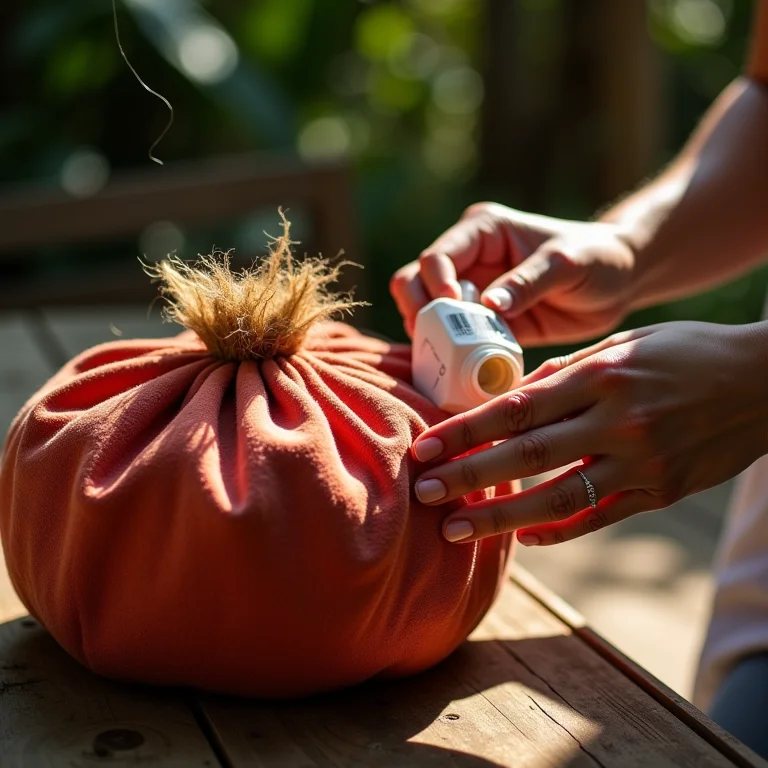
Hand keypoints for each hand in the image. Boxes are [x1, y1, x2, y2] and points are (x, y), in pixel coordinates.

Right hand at [389, 202, 636, 344]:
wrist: (619, 284)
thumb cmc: (596, 258)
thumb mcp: (566, 264)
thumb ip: (528, 282)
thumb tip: (488, 305)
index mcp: (482, 233)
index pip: (437, 256)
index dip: (435, 283)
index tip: (454, 307)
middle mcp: (468, 261)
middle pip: (413, 282)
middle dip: (419, 311)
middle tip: (438, 338)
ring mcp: (471, 294)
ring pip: (425, 313)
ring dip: (431, 336)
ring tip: (453, 356)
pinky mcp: (482, 324)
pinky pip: (453, 341)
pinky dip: (451, 355)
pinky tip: (465, 368)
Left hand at [410, 321, 767, 545]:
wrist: (764, 381)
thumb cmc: (685, 351)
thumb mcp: (624, 343)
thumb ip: (565, 372)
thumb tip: (510, 396)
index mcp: (602, 375)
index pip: (516, 408)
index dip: (464, 431)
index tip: (424, 448)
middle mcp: (618, 420)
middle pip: (527, 456)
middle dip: (468, 476)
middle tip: (421, 492)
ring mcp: (643, 462)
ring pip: (559, 497)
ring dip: (502, 517)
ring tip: (455, 528)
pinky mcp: (662, 491)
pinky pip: (601, 516)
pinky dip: (559, 530)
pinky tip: (523, 538)